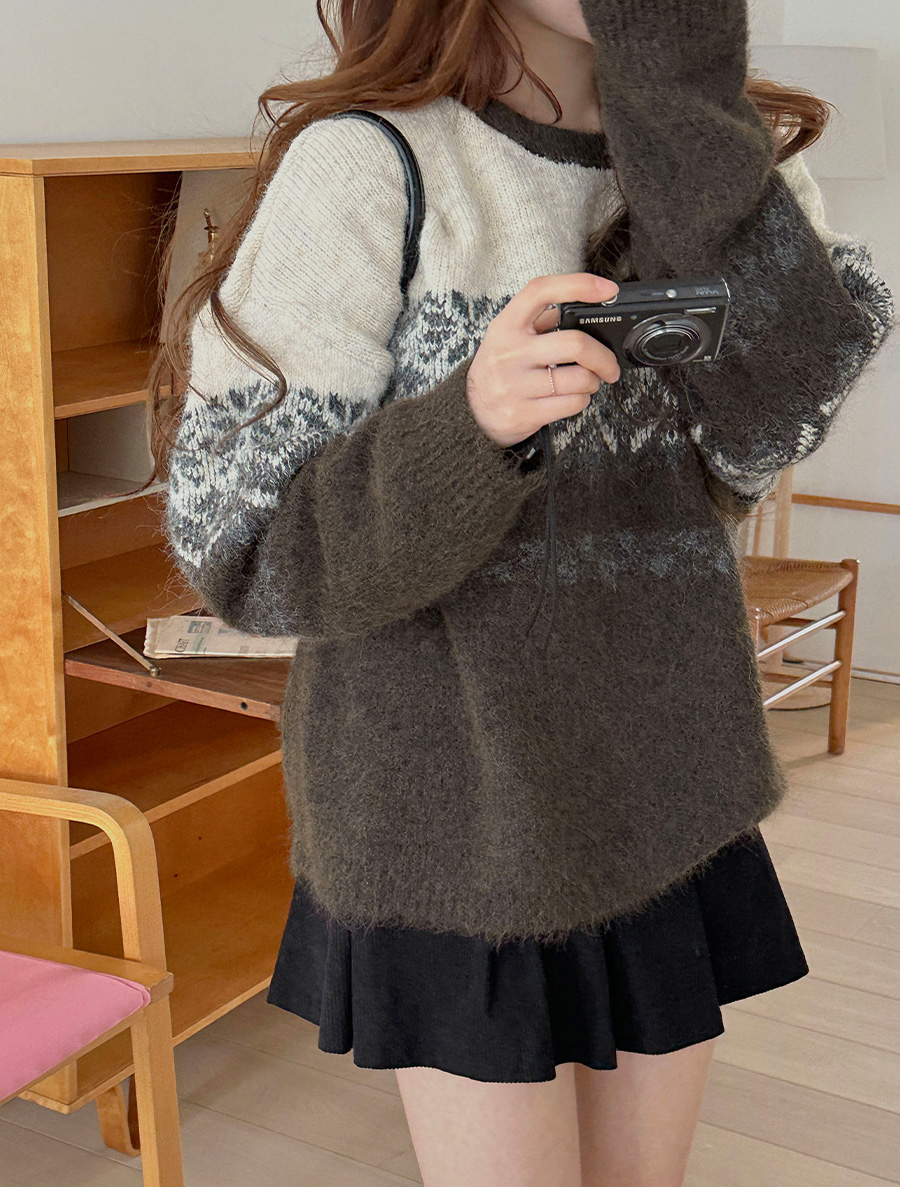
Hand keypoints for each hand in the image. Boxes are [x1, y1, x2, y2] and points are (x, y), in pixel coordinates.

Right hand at [466, 273, 621, 448]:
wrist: (470, 413)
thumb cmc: (498, 369)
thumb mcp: (507, 336)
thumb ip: (540, 319)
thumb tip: (584, 306)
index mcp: (507, 326)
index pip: (541, 292)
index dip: (578, 285)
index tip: (606, 290)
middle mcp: (509, 353)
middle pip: (575, 344)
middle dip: (603, 357)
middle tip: (609, 365)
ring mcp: (514, 385)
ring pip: (579, 379)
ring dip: (593, 382)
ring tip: (587, 383)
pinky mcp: (523, 413)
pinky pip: (571, 404)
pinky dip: (582, 400)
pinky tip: (574, 397)